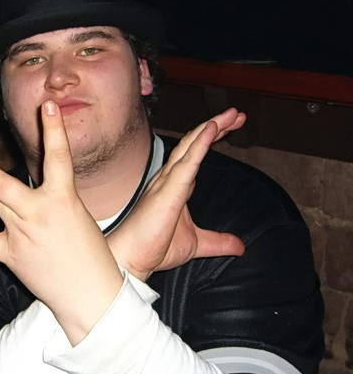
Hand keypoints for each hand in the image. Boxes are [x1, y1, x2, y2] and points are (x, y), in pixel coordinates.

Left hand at [0, 100, 122, 342]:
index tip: (45, 106)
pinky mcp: (12, 255)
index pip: (58, 156)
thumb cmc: (93, 257)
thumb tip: (47, 185)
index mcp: (64, 199)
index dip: (53, 129)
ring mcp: (23, 233)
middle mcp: (39, 212)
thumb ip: (58, 198)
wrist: (91, 296)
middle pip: (4, 181)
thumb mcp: (81, 217)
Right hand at [108, 108, 246, 280]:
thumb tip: (240, 247)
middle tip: (237, 114)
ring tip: (231, 115)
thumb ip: (219, 242)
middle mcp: (169, 178)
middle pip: (194, 143)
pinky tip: (212, 130)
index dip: (213, 138)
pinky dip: (200, 144)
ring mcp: (167, 181)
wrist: (133, 259)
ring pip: (191, 146)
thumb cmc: (154, 248)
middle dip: (216, 126)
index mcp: (175, 186)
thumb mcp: (197, 244)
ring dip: (211, 127)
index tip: (233, 127)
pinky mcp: (168, 190)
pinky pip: (187, 162)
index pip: (196, 154)